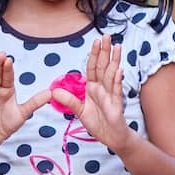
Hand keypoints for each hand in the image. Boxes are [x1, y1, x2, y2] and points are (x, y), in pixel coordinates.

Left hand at [52, 35, 133, 152]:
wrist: (112, 138)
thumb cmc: (99, 123)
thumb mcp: (80, 111)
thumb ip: (69, 101)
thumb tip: (54, 91)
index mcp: (93, 88)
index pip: (93, 68)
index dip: (94, 55)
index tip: (95, 41)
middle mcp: (103, 88)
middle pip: (104, 66)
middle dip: (105, 51)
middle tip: (108, 36)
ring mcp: (111, 95)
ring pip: (112, 74)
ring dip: (115, 60)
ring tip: (117, 47)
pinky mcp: (117, 105)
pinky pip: (116, 91)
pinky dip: (118, 81)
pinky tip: (120, 70)